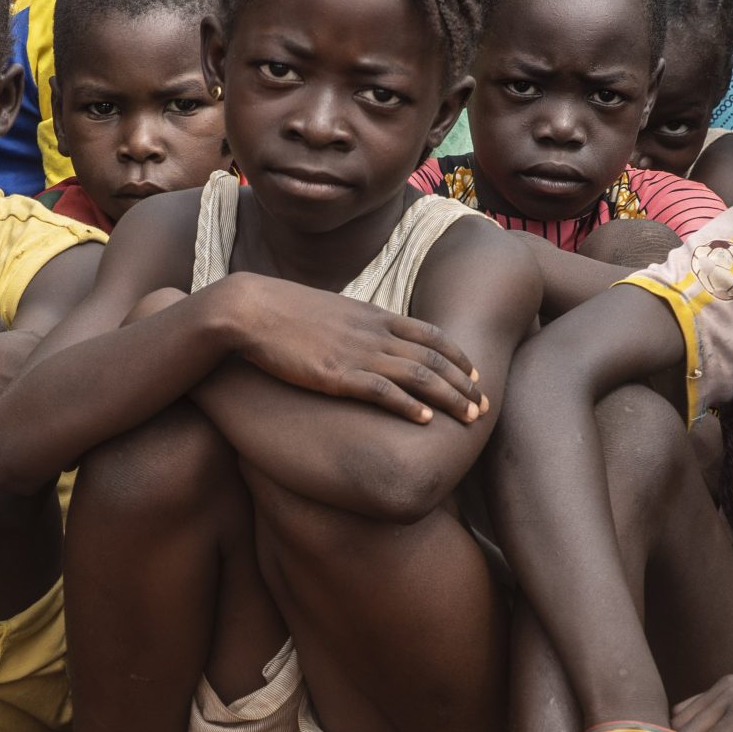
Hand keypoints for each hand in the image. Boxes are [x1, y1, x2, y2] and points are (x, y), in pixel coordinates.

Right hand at [222, 275, 487, 424]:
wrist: (248, 309)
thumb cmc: (280, 313)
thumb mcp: (328, 313)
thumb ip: (352, 326)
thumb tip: (361, 339)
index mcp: (371, 315)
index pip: (428, 333)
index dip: (455, 354)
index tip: (473, 372)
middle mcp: (372, 332)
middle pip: (433, 357)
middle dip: (464, 382)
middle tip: (485, 404)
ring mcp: (357, 352)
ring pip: (418, 375)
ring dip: (450, 397)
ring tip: (470, 417)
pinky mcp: (336, 374)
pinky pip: (382, 391)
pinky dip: (409, 406)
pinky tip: (426, 421)